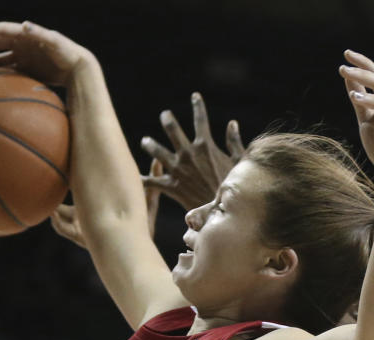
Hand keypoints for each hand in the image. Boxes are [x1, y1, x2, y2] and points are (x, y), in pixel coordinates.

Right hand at [0, 21, 93, 85]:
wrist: (78, 67)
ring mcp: (23, 57)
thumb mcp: (55, 42)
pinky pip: (8, 72)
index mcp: (25, 35)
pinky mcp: (28, 69)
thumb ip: (40, 34)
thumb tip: (25, 25)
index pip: (1, 30)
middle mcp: (21, 44)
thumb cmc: (67, 52)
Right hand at [51, 160, 163, 248]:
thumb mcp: (149, 200)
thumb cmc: (144, 223)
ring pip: (59, 215)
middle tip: (49, 175)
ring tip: (47, 197)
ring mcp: (82, 226)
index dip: (74, 176)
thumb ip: (153, 181)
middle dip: (56, 190)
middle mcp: (87, 215)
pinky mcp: (82, 238)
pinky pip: (63, 230)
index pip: (81, 189)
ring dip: (53, 207)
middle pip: (65, 202)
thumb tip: (158, 161)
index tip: (68, 162)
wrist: (142, 249)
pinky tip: (52, 214)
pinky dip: (56, 223)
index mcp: (98, 204)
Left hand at [140, 92, 245, 210]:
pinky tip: (133, 176)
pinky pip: (152, 182)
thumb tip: (232, 124)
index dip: (198, 105)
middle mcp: (187, 154)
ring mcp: (177, 169)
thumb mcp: (239, 162)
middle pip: (173, 130)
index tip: (194, 96)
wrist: (221, 210)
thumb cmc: (233, 186)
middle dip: (168, 120)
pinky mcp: (171, 186)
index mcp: (205, 145)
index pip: (201, 119)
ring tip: (145, 141)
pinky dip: (142, 179)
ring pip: (158, 152)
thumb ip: (234, 141)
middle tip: (165, 115)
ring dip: (150, 145)